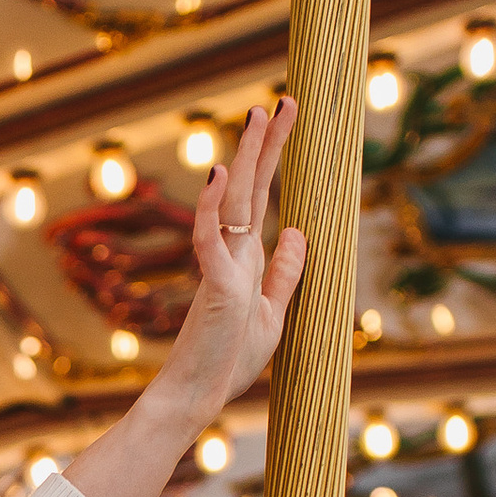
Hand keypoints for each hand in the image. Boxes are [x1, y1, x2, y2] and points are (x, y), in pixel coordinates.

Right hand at [58, 102, 304, 496]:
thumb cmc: (228, 362)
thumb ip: (283, 273)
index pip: (264, 197)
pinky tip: (220, 175)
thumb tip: (297, 232)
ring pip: (233, 202)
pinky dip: (212, 208)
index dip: (276, 157)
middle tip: (285, 99)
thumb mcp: (272, 313)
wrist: (198, 396)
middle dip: (268, 144)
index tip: (287, 119)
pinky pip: (209, 239)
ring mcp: (221, 266)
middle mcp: (233, 253)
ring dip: (246, 159)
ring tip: (257, 116)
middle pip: (252, 187)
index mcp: (247, 257)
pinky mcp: (214, 285)